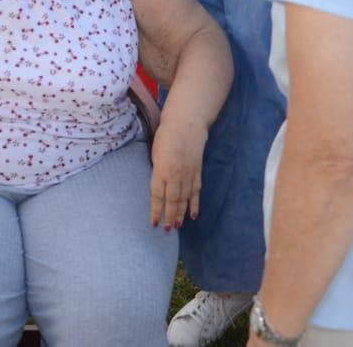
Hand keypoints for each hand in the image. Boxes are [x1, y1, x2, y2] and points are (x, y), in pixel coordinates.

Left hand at [149, 116, 207, 230]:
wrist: (187, 123)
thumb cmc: (166, 135)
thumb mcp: (156, 153)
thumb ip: (158, 171)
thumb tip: (159, 186)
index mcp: (161, 169)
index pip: (158, 195)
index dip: (156, 210)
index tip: (154, 223)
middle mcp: (175, 174)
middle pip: (172, 200)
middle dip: (169, 216)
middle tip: (167, 229)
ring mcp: (188, 173)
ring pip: (184, 198)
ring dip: (181, 213)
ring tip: (177, 226)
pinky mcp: (197, 171)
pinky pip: (196, 191)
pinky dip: (194, 204)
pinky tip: (193, 214)